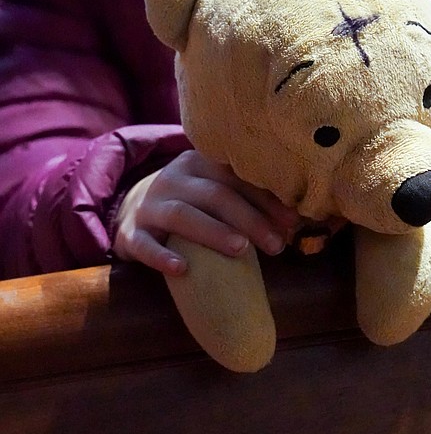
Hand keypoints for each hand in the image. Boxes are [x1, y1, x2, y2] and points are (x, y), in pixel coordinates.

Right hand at [113, 149, 299, 276]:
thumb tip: (296, 220)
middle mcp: (173, 178)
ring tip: (242, 250)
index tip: (293, 221)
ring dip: (214, 232)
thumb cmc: (191, 204)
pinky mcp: (130, 233)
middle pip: (215, 194)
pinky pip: (144, 245)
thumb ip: (245, 198)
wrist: (133, 210)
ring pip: (182, 215)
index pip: (236, 176)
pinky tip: (182, 270)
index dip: (266, 198)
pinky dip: (162, 257)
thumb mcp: (213, 191)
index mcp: (198, 163)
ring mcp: (149, 205)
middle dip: (250, 218)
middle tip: (277, 244)